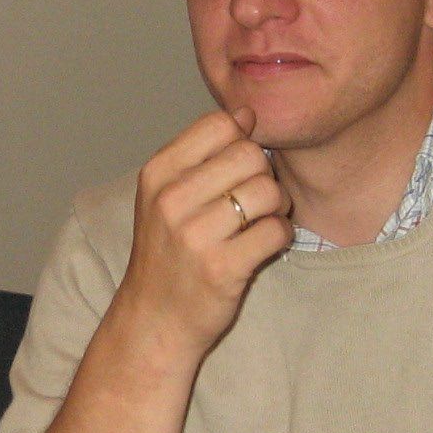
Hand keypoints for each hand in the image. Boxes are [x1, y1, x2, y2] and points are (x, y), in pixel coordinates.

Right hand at [113, 107, 292, 357]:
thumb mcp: (164, 196)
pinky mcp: (223, 267)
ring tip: (259, 223)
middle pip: (250, 154)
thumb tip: (246, 112)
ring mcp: (195, 235)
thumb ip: (201, 154)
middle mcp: (172, 199)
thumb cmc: (166, 254)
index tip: (238, 168)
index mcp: (157, 173)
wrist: (153, 320)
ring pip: (269, 191)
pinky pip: (277, 230)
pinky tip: (261, 246)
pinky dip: (279, 237)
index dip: (242, 140)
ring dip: (276, 207)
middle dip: (264, 175)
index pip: (220, 124)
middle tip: (255, 200)